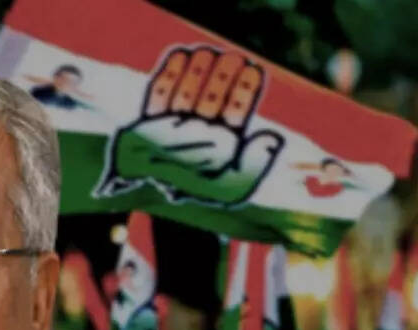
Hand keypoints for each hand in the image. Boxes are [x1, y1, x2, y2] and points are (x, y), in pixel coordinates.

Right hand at [98, 47, 283, 205]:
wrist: (144, 190)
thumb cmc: (188, 186)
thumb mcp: (230, 184)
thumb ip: (254, 165)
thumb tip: (273, 139)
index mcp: (219, 145)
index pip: (236, 112)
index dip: (245, 90)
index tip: (253, 69)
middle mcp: (198, 131)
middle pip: (213, 97)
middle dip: (223, 76)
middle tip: (232, 57)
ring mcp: (174, 124)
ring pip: (190, 92)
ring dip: (198, 71)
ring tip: (206, 51)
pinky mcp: (150, 121)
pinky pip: (161, 94)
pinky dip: (169, 74)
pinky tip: (179, 55)